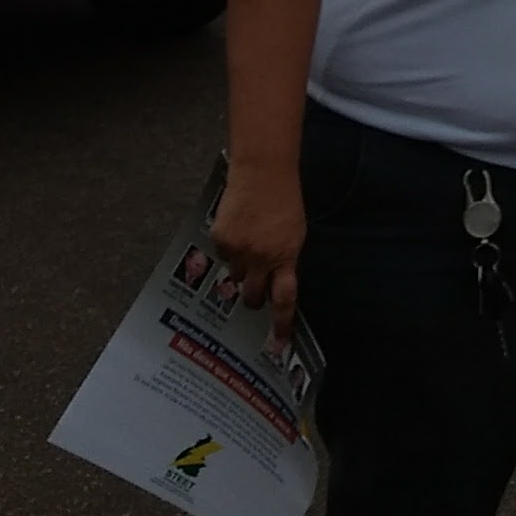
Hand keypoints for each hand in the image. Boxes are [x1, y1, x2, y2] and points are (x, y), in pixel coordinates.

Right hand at [209, 160, 306, 350]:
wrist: (263, 171)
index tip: (277, 345)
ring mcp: (239, 250)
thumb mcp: (294, 233)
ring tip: (247, 244)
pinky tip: (236, 230)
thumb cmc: (284, 200)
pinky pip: (222, 256)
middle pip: (252, 297)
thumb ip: (284, 259)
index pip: (284, 299)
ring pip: (235, 277)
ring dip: (241, 268)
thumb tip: (274, 282)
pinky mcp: (220, 240)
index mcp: (286, 256)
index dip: (280, 324)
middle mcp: (262, 258)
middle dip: (252, 298)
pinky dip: (228, 249)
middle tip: (253, 290)